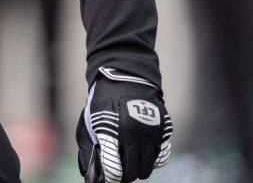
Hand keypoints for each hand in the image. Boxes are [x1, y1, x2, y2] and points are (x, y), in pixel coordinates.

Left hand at [77, 67, 172, 181]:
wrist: (126, 78)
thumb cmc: (103, 102)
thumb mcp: (89, 121)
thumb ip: (88, 147)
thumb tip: (90, 175)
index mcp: (110, 131)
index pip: (114, 168)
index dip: (112, 177)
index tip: (111, 178)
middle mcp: (131, 134)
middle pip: (132, 172)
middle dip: (125, 176)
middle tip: (121, 174)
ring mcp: (150, 133)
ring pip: (147, 167)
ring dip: (139, 170)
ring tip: (132, 165)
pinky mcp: (163, 130)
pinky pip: (161, 156)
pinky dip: (153, 160)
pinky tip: (145, 155)